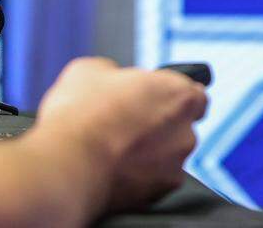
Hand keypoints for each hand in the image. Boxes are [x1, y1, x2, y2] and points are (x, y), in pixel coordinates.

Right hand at [33, 56, 207, 213]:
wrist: (67, 163)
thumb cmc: (81, 112)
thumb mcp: (92, 69)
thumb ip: (116, 72)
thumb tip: (112, 78)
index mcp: (180, 94)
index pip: (195, 95)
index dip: (173, 97)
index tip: (153, 100)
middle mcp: (187, 131)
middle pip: (181, 127)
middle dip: (160, 127)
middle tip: (126, 125)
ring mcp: (175, 165)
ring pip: (168, 156)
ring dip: (150, 153)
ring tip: (115, 150)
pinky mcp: (159, 192)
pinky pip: (154, 180)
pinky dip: (139, 176)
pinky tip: (114, 169)